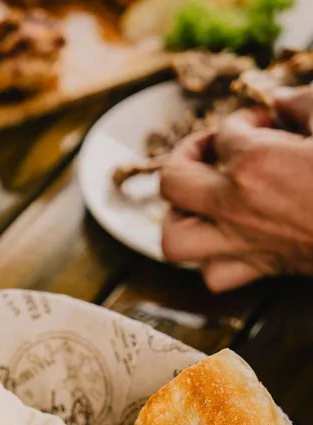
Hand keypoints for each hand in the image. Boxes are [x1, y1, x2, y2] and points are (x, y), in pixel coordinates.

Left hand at [160, 86, 312, 291]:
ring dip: (179, 216)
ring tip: (200, 201)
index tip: (268, 120)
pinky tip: (225, 241)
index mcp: (254, 162)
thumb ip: (304, 102)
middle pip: (171, 181)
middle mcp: (235, 205)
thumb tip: (281, 100)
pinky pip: (214, 276)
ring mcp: (241, 242)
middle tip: (211, 151)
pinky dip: (210, 260)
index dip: (246, 118)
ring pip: (175, 240)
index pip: (227, 131)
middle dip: (184, 157)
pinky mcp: (260, 269)